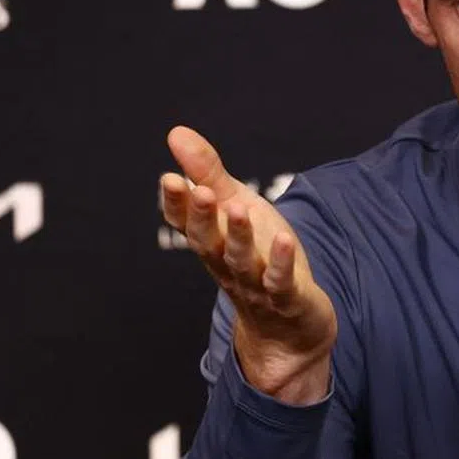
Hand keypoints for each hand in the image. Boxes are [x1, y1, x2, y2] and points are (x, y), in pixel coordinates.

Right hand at [160, 126, 337, 402]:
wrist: (289, 326)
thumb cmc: (259, 256)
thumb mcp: (236, 207)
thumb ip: (208, 173)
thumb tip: (175, 132)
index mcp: (214, 240)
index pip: (187, 222)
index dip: (178, 204)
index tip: (169, 178)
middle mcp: (227, 263)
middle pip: (209, 242)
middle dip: (202, 217)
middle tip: (197, 189)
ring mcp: (256, 284)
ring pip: (242, 261)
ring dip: (238, 236)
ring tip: (238, 207)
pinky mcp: (287, 298)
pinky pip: (281, 282)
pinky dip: (282, 263)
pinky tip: (285, 240)